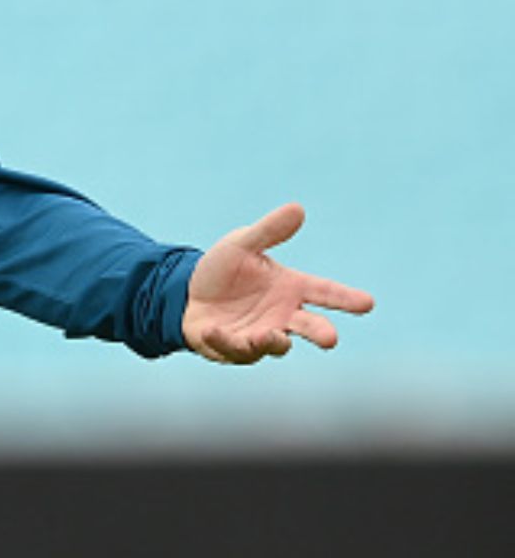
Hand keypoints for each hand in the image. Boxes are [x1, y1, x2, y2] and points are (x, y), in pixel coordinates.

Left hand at [182, 203, 373, 364]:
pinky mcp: (234, 348)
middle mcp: (282, 315)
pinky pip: (234, 348)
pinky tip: (214, 330)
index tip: (368, 303)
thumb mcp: (241, 244)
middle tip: (330, 339)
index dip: (346, 298)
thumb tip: (297, 209)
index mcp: (291, 288)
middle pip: (309, 326)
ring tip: (271, 336)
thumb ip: (269, 231)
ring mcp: (260, 334)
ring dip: (273, 341)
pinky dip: (226, 341)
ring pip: (274, 343)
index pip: (325, 291)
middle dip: (320, 332)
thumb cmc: (223, 269)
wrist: (188, 292)